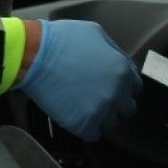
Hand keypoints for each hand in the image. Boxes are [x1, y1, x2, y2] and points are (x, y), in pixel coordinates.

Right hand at [14, 20, 141, 141]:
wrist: (32, 55)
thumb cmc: (60, 39)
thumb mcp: (95, 32)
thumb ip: (113, 50)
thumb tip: (119, 62)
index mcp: (122, 70)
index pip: (135, 88)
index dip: (122, 86)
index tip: (109, 86)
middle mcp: (117, 93)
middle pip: (126, 109)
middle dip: (115, 104)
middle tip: (96, 97)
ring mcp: (100, 110)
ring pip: (110, 123)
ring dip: (100, 117)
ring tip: (82, 106)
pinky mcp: (82, 124)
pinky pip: (93, 135)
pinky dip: (86, 128)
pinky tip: (75, 116)